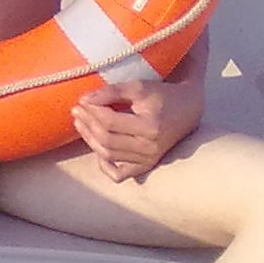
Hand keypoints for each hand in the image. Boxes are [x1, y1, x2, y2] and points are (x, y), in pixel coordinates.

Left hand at [70, 74, 203, 182]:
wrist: (187, 110)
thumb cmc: (161, 96)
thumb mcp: (138, 87)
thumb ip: (111, 92)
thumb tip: (84, 100)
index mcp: (150, 127)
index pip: (110, 122)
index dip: (92, 111)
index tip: (81, 100)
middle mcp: (149, 148)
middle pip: (106, 140)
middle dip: (87, 124)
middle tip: (77, 111)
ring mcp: (148, 161)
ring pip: (109, 156)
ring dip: (90, 140)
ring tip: (81, 124)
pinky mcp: (146, 167)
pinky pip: (120, 175)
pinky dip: (105, 166)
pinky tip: (97, 150)